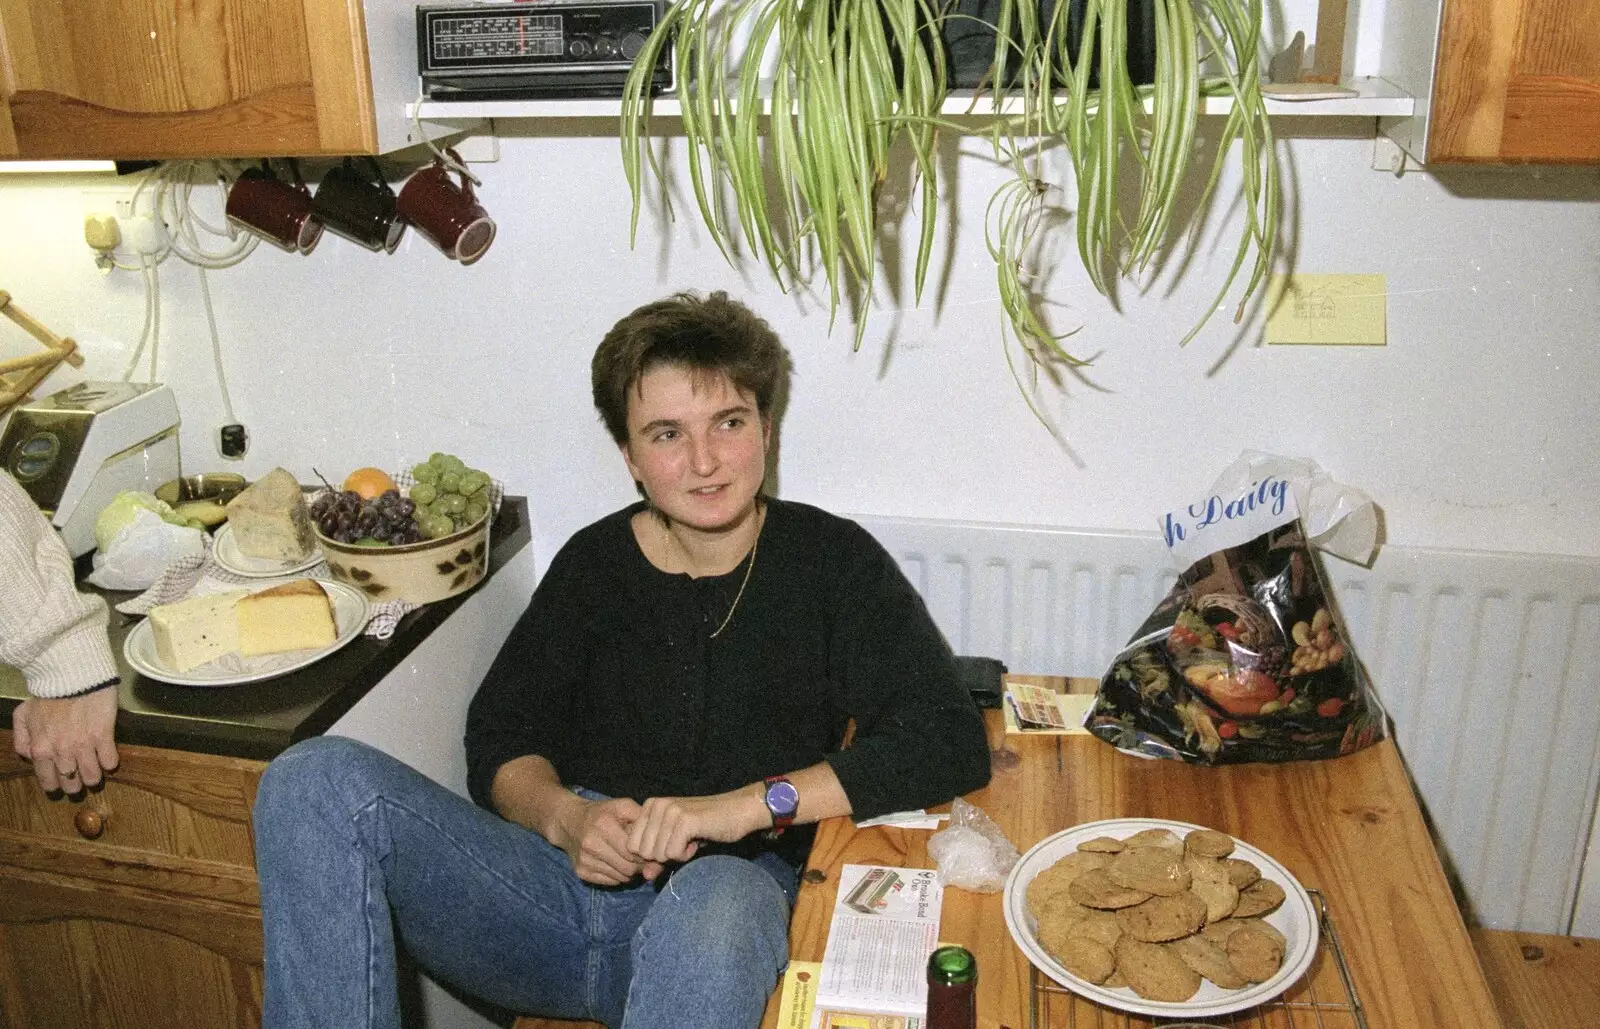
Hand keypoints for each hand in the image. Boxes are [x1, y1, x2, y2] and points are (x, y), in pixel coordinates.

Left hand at [12, 688, 118, 794]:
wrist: (71, 675)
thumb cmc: (47, 694)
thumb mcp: (23, 715)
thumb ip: (22, 738)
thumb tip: (29, 755)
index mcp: (40, 750)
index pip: (48, 781)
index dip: (56, 786)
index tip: (63, 782)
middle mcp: (61, 753)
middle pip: (72, 783)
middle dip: (76, 784)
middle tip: (81, 777)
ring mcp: (83, 746)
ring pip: (92, 776)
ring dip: (94, 776)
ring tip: (97, 771)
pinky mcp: (103, 736)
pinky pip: (110, 761)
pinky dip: (109, 762)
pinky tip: (107, 757)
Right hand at [552, 795, 663, 885]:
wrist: (569, 821)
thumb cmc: (602, 813)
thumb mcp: (623, 807)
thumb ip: (644, 824)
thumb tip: (657, 855)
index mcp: (604, 825)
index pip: (634, 852)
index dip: (645, 854)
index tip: (648, 850)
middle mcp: (592, 844)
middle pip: (628, 868)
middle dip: (639, 865)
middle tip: (641, 858)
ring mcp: (584, 860)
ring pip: (620, 877)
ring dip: (629, 871)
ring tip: (627, 859)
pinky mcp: (581, 872)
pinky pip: (610, 882)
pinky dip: (617, 875)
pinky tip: (615, 863)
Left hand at [626, 791, 761, 865]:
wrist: (738, 811)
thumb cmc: (705, 827)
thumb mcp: (674, 842)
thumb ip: (656, 859)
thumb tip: (645, 877)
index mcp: (650, 805)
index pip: (631, 846)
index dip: (651, 856)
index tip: (671, 845)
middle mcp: (656, 805)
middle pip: (642, 853)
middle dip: (663, 856)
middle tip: (683, 842)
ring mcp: (670, 811)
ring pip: (657, 855)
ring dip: (676, 855)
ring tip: (691, 839)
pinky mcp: (684, 820)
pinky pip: (672, 854)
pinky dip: (686, 854)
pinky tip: (697, 841)